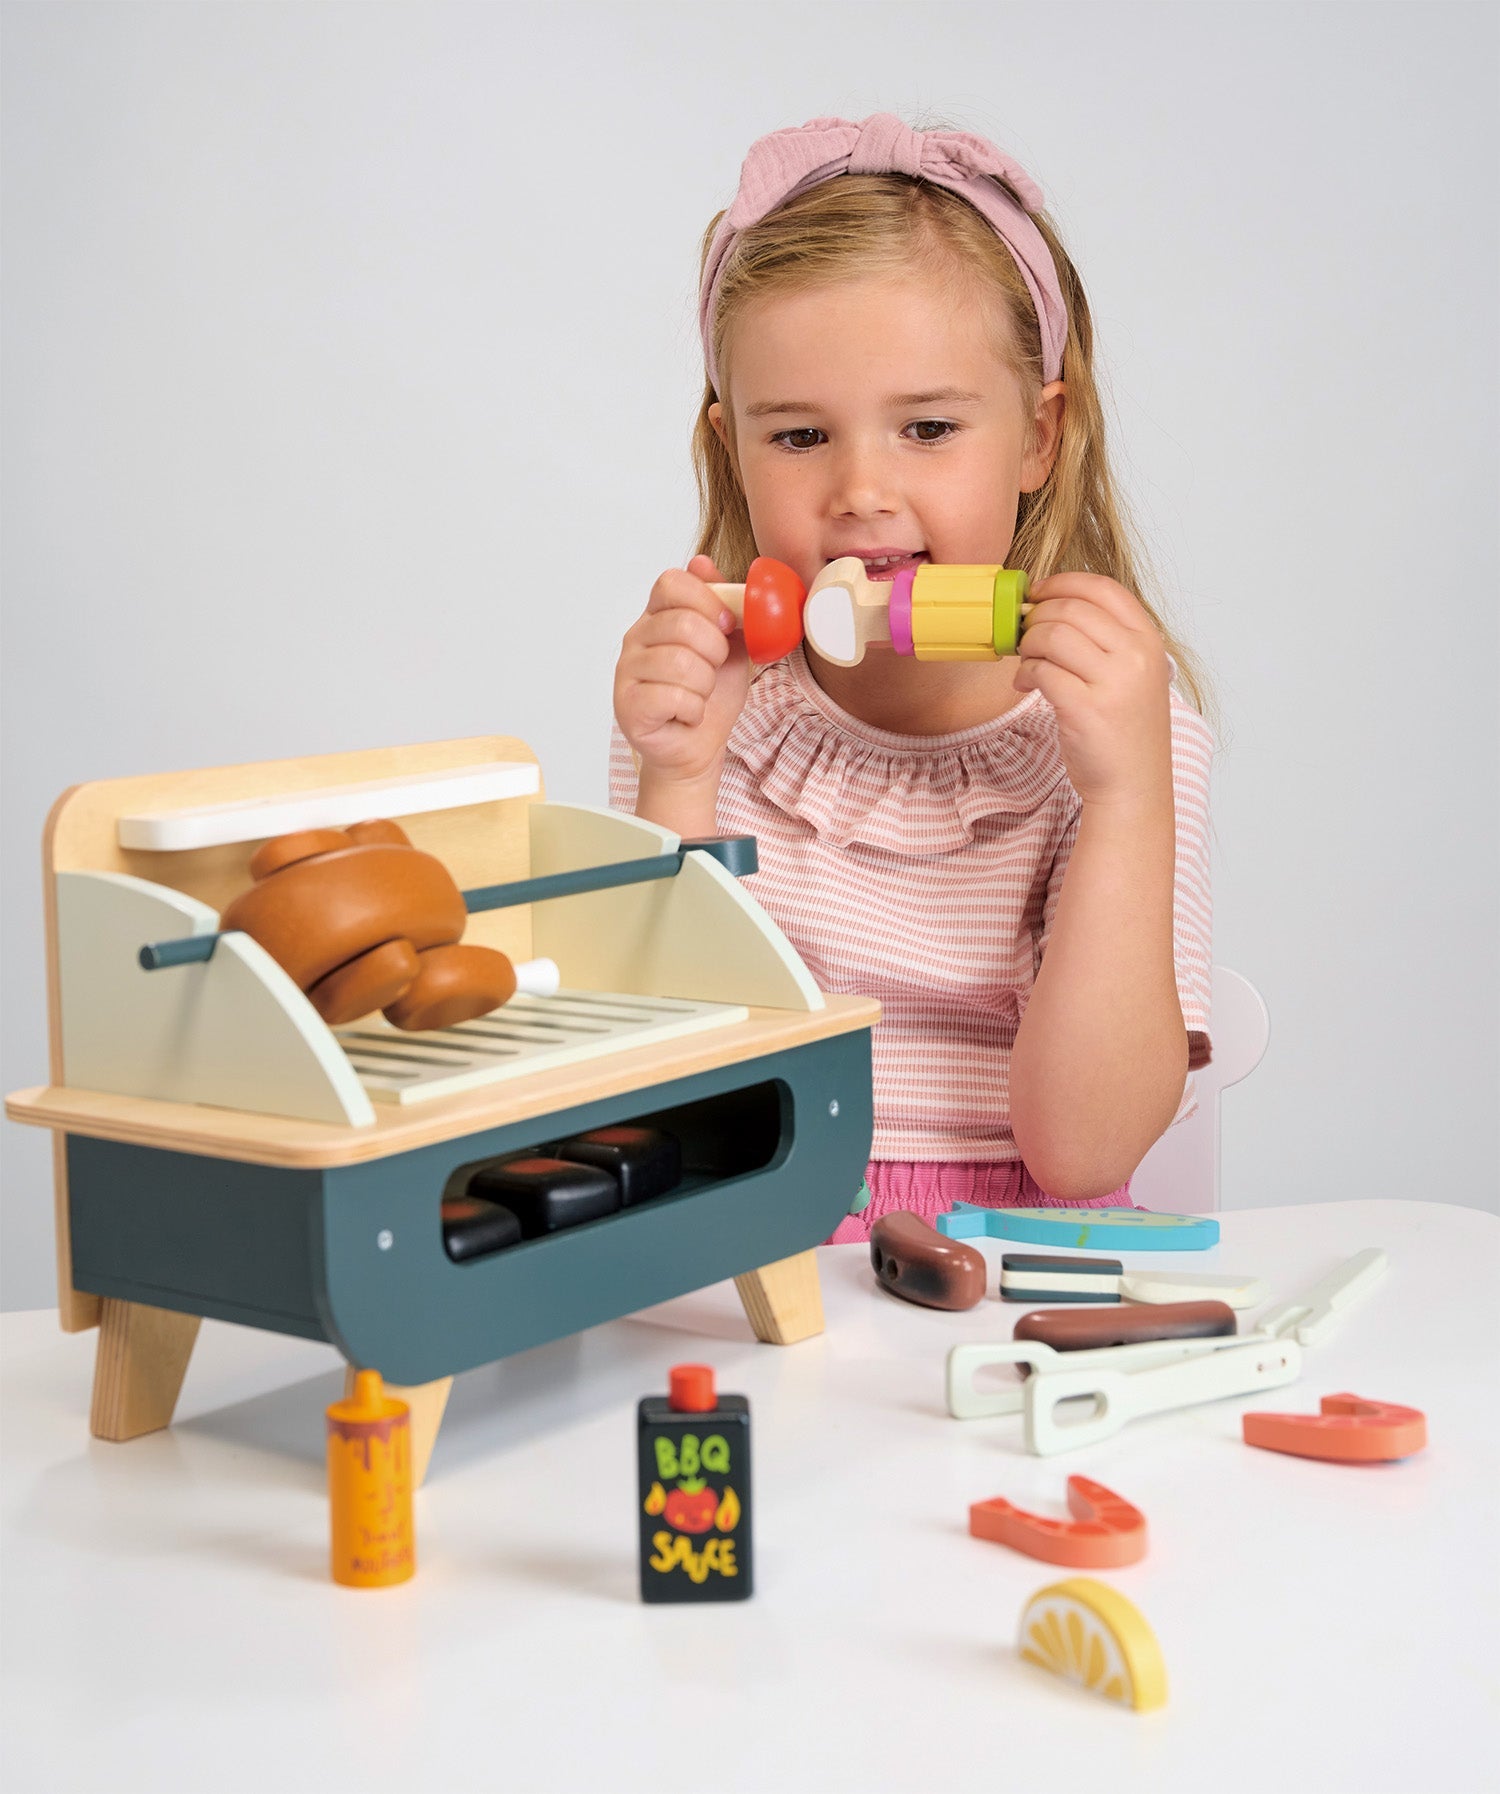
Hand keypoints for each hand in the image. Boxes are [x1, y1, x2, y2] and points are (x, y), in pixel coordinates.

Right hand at [613, 555, 751, 788]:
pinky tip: (687, 714)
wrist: (699, 747)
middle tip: (714, 670)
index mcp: (658, 616)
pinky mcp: (627, 705)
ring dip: (705, 685)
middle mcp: (636, 638)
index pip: (672, 582)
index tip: (726, 625)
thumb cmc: (712, 695)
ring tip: (700, 695)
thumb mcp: (732, 643)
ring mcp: (627, 672)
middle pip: (683, 623)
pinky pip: (672, 696)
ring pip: (680, 662)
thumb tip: (703, 562)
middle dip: (715, 651)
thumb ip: (723, 604)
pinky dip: (693, 709)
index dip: (707, 600)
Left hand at [1012, 573, 1172, 806]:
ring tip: (1026, 662)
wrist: (1133, 785)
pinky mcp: (1085, 709)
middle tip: (1024, 635)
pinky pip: (1041, 671)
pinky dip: (1025, 674)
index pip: (1103, 588)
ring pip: (1052, 636)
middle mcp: (1135, 656)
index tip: (1038, 593)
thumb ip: (1105, 640)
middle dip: (1036, 618)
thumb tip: (1050, 608)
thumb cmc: (1125, 730)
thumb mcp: (1132, 674)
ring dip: (1027, 645)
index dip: (1062, 583)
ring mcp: (1113, 683)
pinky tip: (1025, 685)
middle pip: (1070, 609)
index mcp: (1148, 641)